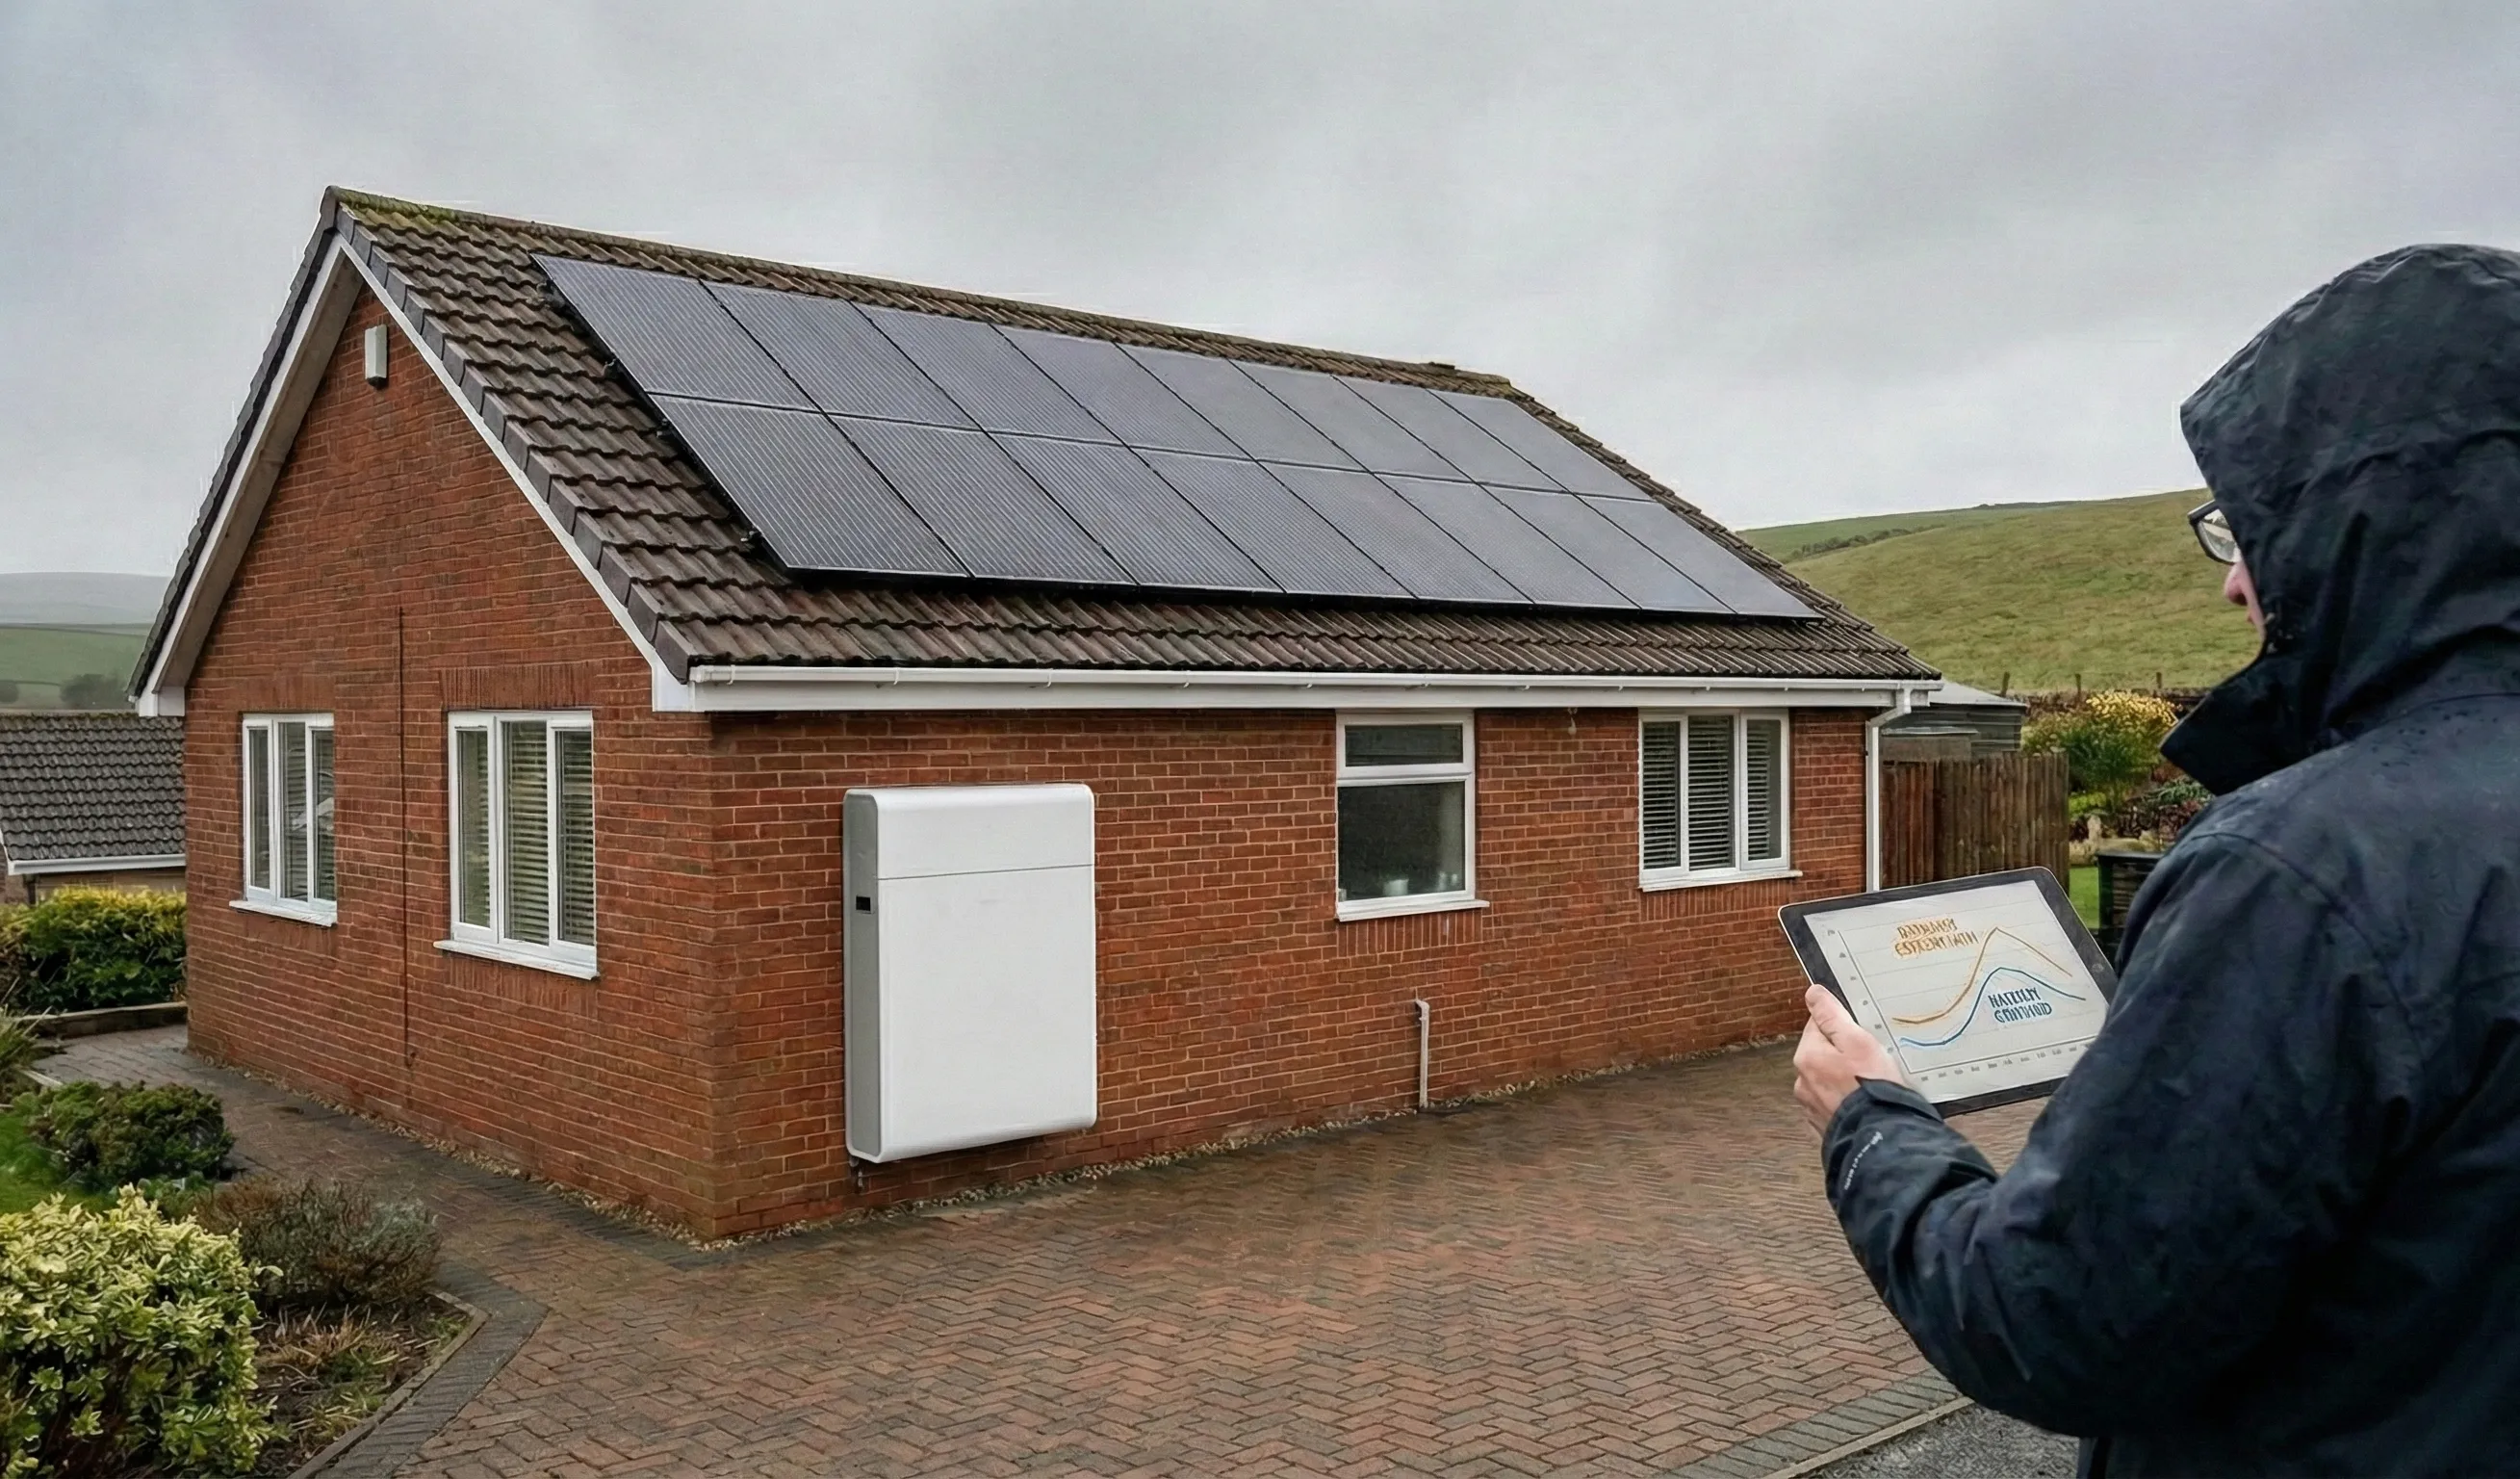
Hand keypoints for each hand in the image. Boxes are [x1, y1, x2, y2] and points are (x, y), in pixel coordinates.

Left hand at [1793, 983, 1906, 1135]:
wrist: (1881, 1138)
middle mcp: (1803, 1082)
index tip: (1862, 1034)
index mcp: (1807, 1057)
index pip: (1819, 1025)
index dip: (1843, 1026)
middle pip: (1824, 1054)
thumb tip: (1813, 994)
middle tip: (1872, 1060)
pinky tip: (1867, 1103)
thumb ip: (1832, 1015)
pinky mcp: (1826, 1125)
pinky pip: (1837, 1104)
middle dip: (1845, 1054)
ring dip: (1847, 1079)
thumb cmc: (1872, 1088)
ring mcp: (1813, 1106)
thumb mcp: (1857, 1041)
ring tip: (1872, 1084)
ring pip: (1830, 1080)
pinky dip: (1849, 1101)